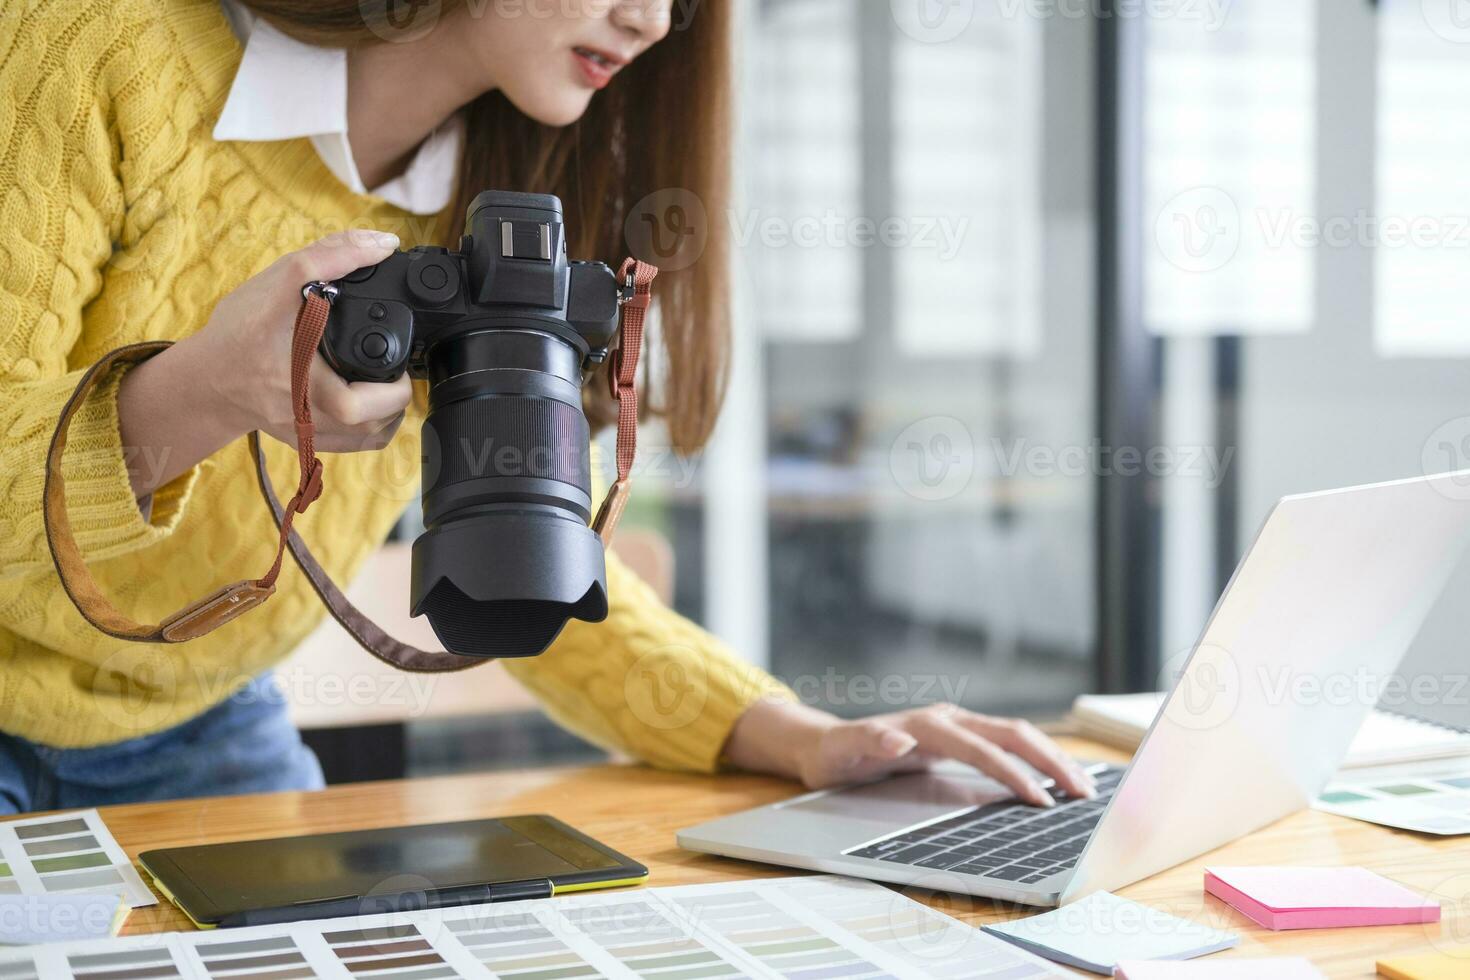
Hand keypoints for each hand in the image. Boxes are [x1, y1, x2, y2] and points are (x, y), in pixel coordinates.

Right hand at [190, 230, 412, 451]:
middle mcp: (313, 420)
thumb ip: (334, 256)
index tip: (400, 358)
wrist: (206, 374)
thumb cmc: (238, 333)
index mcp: (310, 388)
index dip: (396, 385)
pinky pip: (353, 444)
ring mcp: (310, 435)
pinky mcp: (306, 440)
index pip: (374, 405)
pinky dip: (369, 425)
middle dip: (396, 396)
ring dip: (386, 412)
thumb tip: (384, 244)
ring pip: (370, 438)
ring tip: (385, 380)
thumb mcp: (282, 281)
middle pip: (379, 426)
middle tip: (395, 366)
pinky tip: (369, 399)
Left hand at [723, 701, 1096, 806]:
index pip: (981, 748)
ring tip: (1081, 786)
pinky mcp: (961, 736)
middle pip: (1012, 733)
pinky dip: (1036, 757)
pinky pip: (1007, 744)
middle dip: (1050, 761)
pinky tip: (1055, 777)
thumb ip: (868, 742)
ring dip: (1051, 757)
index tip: (1039, 800)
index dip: (1011, 773)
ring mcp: (958, 724)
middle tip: (1082, 793)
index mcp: (927, 724)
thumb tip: (898, 739)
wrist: (828, 743)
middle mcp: (948, 718)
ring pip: (1016, 735)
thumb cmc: (836, 752)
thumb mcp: (843, 751)